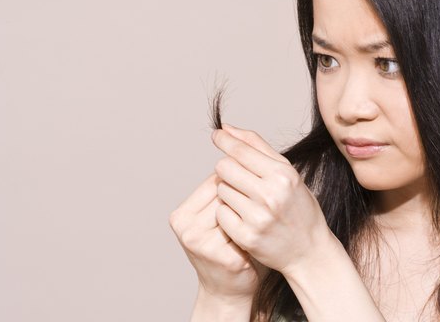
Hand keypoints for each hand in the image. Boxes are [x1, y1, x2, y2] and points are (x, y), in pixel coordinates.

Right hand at [169, 173, 262, 300]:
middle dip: (244, 198)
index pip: (215, 181)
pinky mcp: (222, 255)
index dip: (237, 186)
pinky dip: (255, 229)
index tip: (246, 197)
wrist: (229, 288)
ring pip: (235, 208)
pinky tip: (258, 235)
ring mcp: (202, 243)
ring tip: (255, 222)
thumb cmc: (227, 246)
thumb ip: (220, 190)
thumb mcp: (215, 218)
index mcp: (180, 215)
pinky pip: (245, 228)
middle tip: (252, 211)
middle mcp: (186, 228)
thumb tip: (236, 150)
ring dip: (251, 212)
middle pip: (225, 193)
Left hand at [210, 123, 333, 273]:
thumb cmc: (298, 207)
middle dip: (228, 169)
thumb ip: (258, 147)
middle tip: (240, 178)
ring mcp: (258, 218)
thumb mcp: (288, 173)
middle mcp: (270, 195)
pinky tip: (243, 217)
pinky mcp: (246, 237)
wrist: (309, 250)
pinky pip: (221, 214)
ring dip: (228, 192)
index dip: (225, 141)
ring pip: (221, 190)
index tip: (217, 135)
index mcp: (283, 176)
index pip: (241, 151)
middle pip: (224, 168)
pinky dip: (228, 213)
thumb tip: (226, 128)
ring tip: (246, 200)